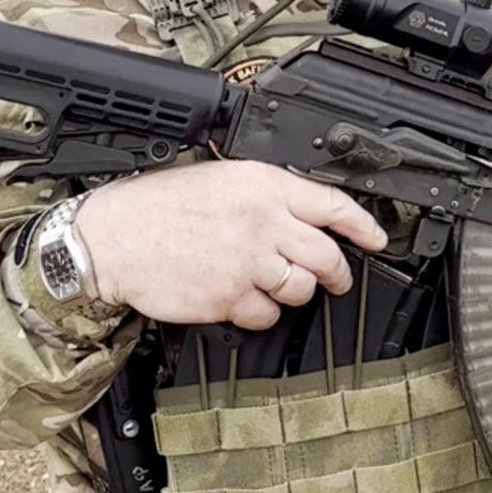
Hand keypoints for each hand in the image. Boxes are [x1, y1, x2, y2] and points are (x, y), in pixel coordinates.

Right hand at [74, 160, 386, 328]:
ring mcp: (248, 263)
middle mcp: (263, 222)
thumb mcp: (220, 178)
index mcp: (263, 185)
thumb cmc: (159, 206)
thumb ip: (266, 193)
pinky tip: (241, 298)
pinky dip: (259, 312)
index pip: (332, 205)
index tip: (378, 239)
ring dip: (294, 292)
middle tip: (336, 278)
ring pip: (300, 289)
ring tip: (275, 283)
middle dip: (337, 272)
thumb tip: (304, 212)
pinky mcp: (230, 297)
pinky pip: (265, 315)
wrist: (114, 238)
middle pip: (325, 255)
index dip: (364, 226)